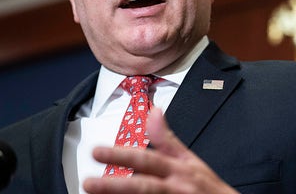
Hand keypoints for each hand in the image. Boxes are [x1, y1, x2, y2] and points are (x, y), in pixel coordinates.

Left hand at [83, 107, 238, 193]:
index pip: (148, 160)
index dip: (123, 155)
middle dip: (115, 184)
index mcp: (179, 169)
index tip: (98, 151)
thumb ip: (168, 138)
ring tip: (94, 192)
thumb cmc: (206, 188)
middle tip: (89, 182)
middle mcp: (176, 187)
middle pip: (144, 186)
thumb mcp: (190, 159)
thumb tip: (154, 111)